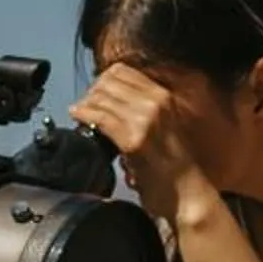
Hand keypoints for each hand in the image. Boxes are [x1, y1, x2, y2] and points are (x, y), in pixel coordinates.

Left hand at [68, 63, 213, 219]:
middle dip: (92, 91)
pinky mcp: (132, 140)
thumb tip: (108, 94)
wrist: (185, 190)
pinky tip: (77, 115)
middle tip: (85, 104)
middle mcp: (155, 102)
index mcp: (162, 95)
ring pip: (101, 98)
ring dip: (86, 103)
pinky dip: (84, 114)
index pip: (122, 71)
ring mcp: (144, 120)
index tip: (95, 91)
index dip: (102, 79)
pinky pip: (100, 118)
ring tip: (80, 111)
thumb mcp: (161, 121)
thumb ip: (140, 105)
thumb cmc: (171, 160)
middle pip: (108, 81)